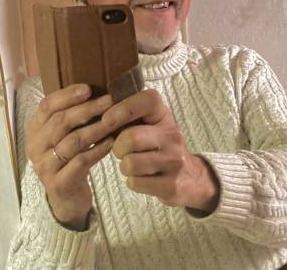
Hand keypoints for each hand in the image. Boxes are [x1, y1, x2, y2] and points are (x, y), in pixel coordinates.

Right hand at [25, 84, 113, 229]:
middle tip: (109, 101)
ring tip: (114, 120)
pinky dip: (98, 150)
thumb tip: (93, 89)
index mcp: (33, 129)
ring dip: (96, 128)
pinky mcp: (58, 183)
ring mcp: (44, 166)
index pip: (47, 105)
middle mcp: (34, 146)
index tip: (89, 88)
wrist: (66, 198)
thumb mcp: (63, 135)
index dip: (68, 95)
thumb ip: (69, 115)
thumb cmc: (68, 158)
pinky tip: (111, 143)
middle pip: (61, 121)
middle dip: (87, 109)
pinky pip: (81, 161)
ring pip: (73, 140)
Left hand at [102, 89, 219, 212]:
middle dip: (118, 147)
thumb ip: (127, 114)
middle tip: (121, 150)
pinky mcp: (171, 185)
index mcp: (163, 114)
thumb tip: (96, 110)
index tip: (106, 120)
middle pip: (131, 138)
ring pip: (131, 163)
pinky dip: (133, 181)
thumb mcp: (148, 123)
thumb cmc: (156, 144)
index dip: (122, 109)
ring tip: (133, 164)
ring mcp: (174, 161)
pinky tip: (143, 177)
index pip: (145, 101)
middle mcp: (172, 135)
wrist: (190, 177)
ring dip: (125, 166)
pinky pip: (136, 183)